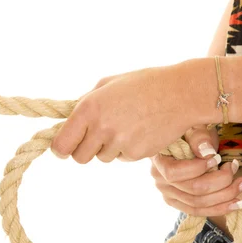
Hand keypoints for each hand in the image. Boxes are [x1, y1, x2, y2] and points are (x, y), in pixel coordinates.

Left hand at [51, 64, 197, 162]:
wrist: (180, 93)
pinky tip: (140, 131)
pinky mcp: (136, 154)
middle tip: (97, 138)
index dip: (61, 149)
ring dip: (109, 148)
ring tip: (126, 126)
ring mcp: (120, 142)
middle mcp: (101, 127)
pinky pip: (122, 158)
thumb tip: (68, 122)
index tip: (64, 149)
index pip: (62, 144)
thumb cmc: (143, 84)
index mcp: (89, 108)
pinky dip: (128, 150)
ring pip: (102, 158)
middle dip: (85, 150)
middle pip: (80, 157)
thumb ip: (86, 102)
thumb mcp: (108, 84)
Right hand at [151, 125, 241, 215]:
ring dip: (226, 195)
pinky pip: (198, 211)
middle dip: (221, 181)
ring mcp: (168, 194)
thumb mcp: (193, 126)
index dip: (199, 168)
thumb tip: (207, 153)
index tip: (218, 157)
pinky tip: (237, 203)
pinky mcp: (178, 203)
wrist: (185, 141)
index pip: (175, 173)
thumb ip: (198, 137)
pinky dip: (220, 208)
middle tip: (238, 168)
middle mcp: (159, 180)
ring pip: (199, 203)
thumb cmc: (189, 131)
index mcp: (157, 160)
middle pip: (192, 190)